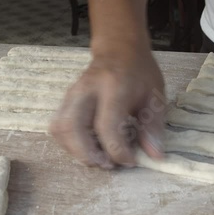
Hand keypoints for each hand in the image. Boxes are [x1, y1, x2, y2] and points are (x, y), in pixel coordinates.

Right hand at [49, 47, 165, 168]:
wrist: (119, 49)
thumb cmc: (139, 73)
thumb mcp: (155, 95)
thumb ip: (153, 127)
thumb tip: (155, 156)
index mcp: (114, 86)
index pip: (107, 125)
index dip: (117, 151)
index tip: (131, 161)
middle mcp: (87, 89)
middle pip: (73, 128)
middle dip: (88, 155)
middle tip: (108, 165)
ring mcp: (72, 93)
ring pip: (60, 129)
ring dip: (76, 151)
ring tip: (97, 159)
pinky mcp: (65, 100)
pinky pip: (58, 126)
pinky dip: (69, 143)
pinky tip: (88, 147)